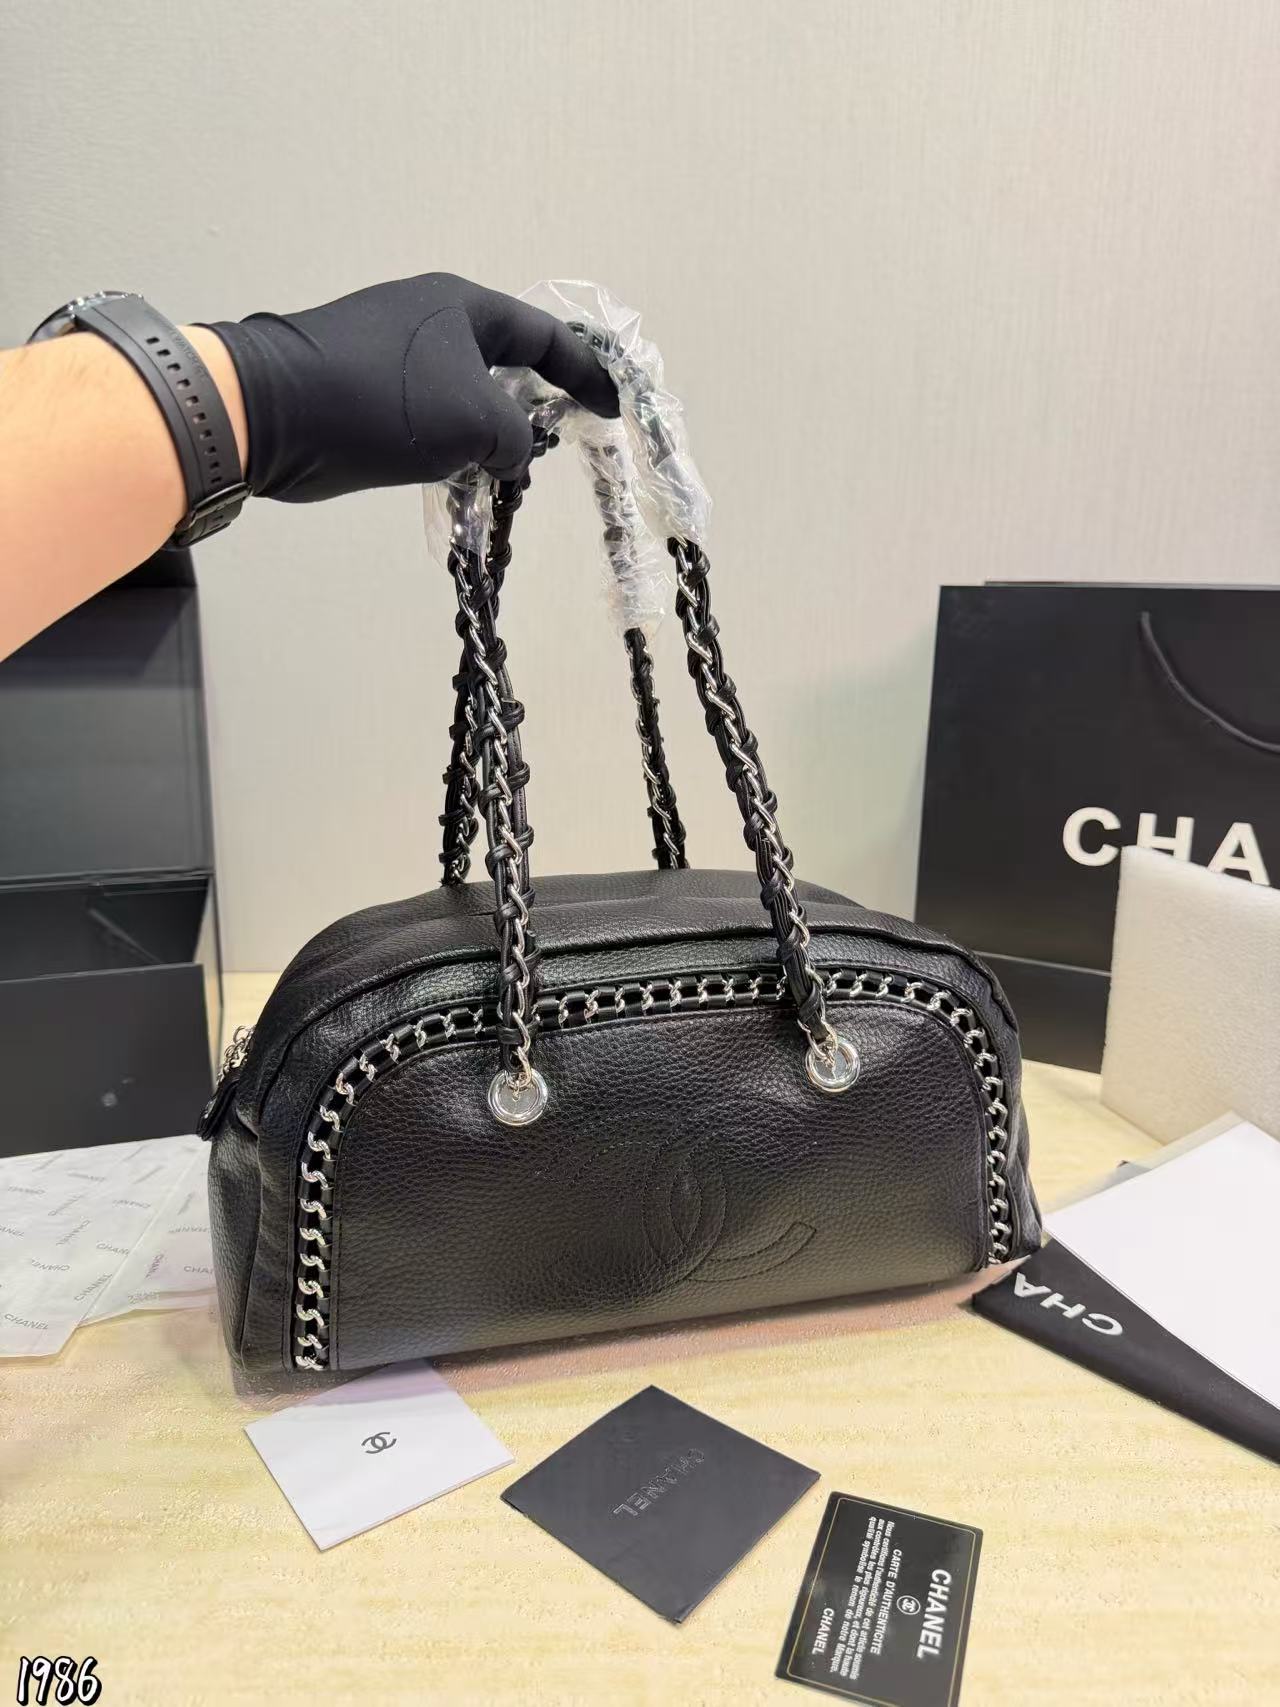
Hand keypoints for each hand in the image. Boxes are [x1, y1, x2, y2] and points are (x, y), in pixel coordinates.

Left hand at [209, 273, 618, 502]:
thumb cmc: (384, 402)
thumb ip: (514, 437)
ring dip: (486, 436)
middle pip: (503, 364)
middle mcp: (431, 319)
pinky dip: (449, 446)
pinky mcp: (363, 389)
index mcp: (464, 306)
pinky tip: (454, 480)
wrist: (272, 411)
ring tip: (499, 478)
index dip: (584, 374)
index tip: (609, 411)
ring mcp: (393, 352)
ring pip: (464, 396)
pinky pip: (427, 416)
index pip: (544, 336)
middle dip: (530, 409)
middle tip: (548, 451)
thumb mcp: (475, 421)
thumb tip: (511, 453)